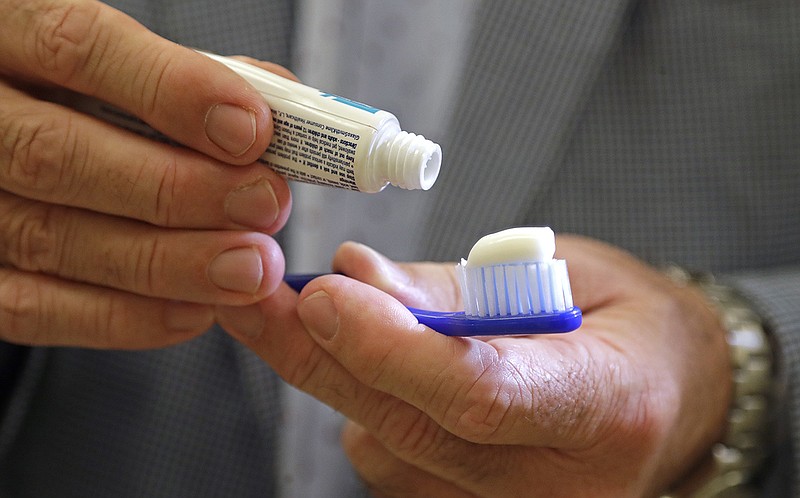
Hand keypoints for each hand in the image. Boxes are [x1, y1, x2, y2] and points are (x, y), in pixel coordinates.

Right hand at [0, 0, 290, 347]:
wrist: (15, 130)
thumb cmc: (89, 96)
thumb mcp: (127, 60)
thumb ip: (196, 76)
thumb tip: (278, 118)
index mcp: (9, 35)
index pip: (78, 49)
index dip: (172, 91)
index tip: (251, 130)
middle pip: (59, 155)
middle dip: (178, 190)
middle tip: (265, 207)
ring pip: (51, 238)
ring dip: (167, 264)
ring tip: (248, 269)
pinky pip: (33, 308)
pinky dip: (122, 317)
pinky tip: (193, 310)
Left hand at [219, 236, 731, 496]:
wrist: (665, 394)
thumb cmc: (624, 320)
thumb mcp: (564, 273)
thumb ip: (456, 289)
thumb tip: (355, 276)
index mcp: (607, 404)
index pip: (481, 390)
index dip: (391, 348)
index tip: (320, 295)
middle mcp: (562, 480)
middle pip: (412, 427)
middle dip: (319, 357)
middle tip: (254, 297)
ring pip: (387, 449)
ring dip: (341, 376)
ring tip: (334, 312)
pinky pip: (392, 463)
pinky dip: (367, 405)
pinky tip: (379, 361)